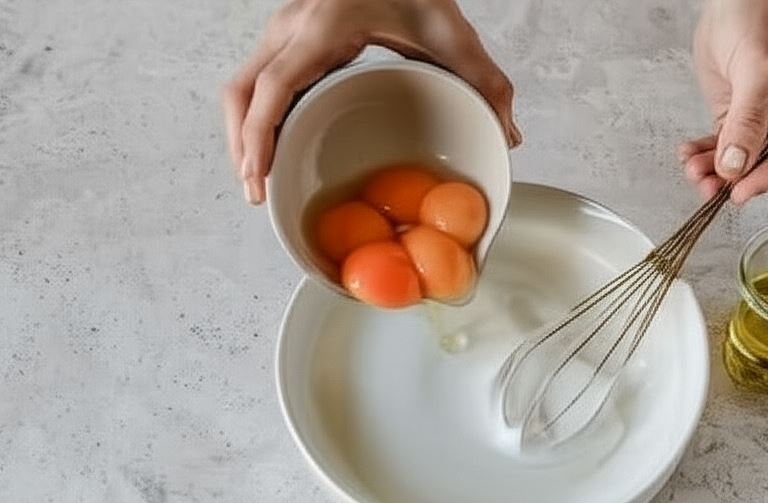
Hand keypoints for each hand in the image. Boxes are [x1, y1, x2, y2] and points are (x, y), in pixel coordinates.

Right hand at [223, 0, 520, 204]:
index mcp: (322, 26)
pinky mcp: (289, 40)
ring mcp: (285, 32)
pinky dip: (257, 119)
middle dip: (242, 147)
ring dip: (243, 136)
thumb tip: (508, 135)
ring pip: (241, 88)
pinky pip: (257, 83)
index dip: (258, 136)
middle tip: (256, 194)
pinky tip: (273, 150)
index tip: (258, 176)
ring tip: (258, 183)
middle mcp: (292, 27)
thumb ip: (485, 80)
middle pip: (242, 92)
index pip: (271, 86)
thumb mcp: (452, 31)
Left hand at [679, 0, 767, 203]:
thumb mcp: (758, 69)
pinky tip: (689, 156)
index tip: (742, 189)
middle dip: (738, 177)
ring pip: (745, 163)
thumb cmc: (759, 18)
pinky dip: (706, 156)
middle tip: (711, 186)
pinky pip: (725, 149)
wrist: (732, 0)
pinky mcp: (741, 122)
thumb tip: (737, 165)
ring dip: (716, 172)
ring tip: (693, 170)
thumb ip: (748, 120)